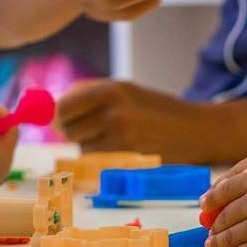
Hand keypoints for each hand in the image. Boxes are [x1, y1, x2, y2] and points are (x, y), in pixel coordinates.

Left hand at [55, 79, 215, 161]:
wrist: (194, 129)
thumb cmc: (156, 108)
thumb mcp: (125, 91)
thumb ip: (89, 95)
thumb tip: (52, 108)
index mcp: (111, 89)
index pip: (64, 105)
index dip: (57, 113)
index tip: (58, 116)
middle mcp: (114, 111)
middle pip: (67, 127)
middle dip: (69, 128)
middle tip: (86, 126)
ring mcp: (120, 136)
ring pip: (80, 144)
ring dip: (86, 142)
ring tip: (111, 134)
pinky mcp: (127, 156)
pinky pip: (96, 157)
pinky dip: (100, 154)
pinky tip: (120, 147)